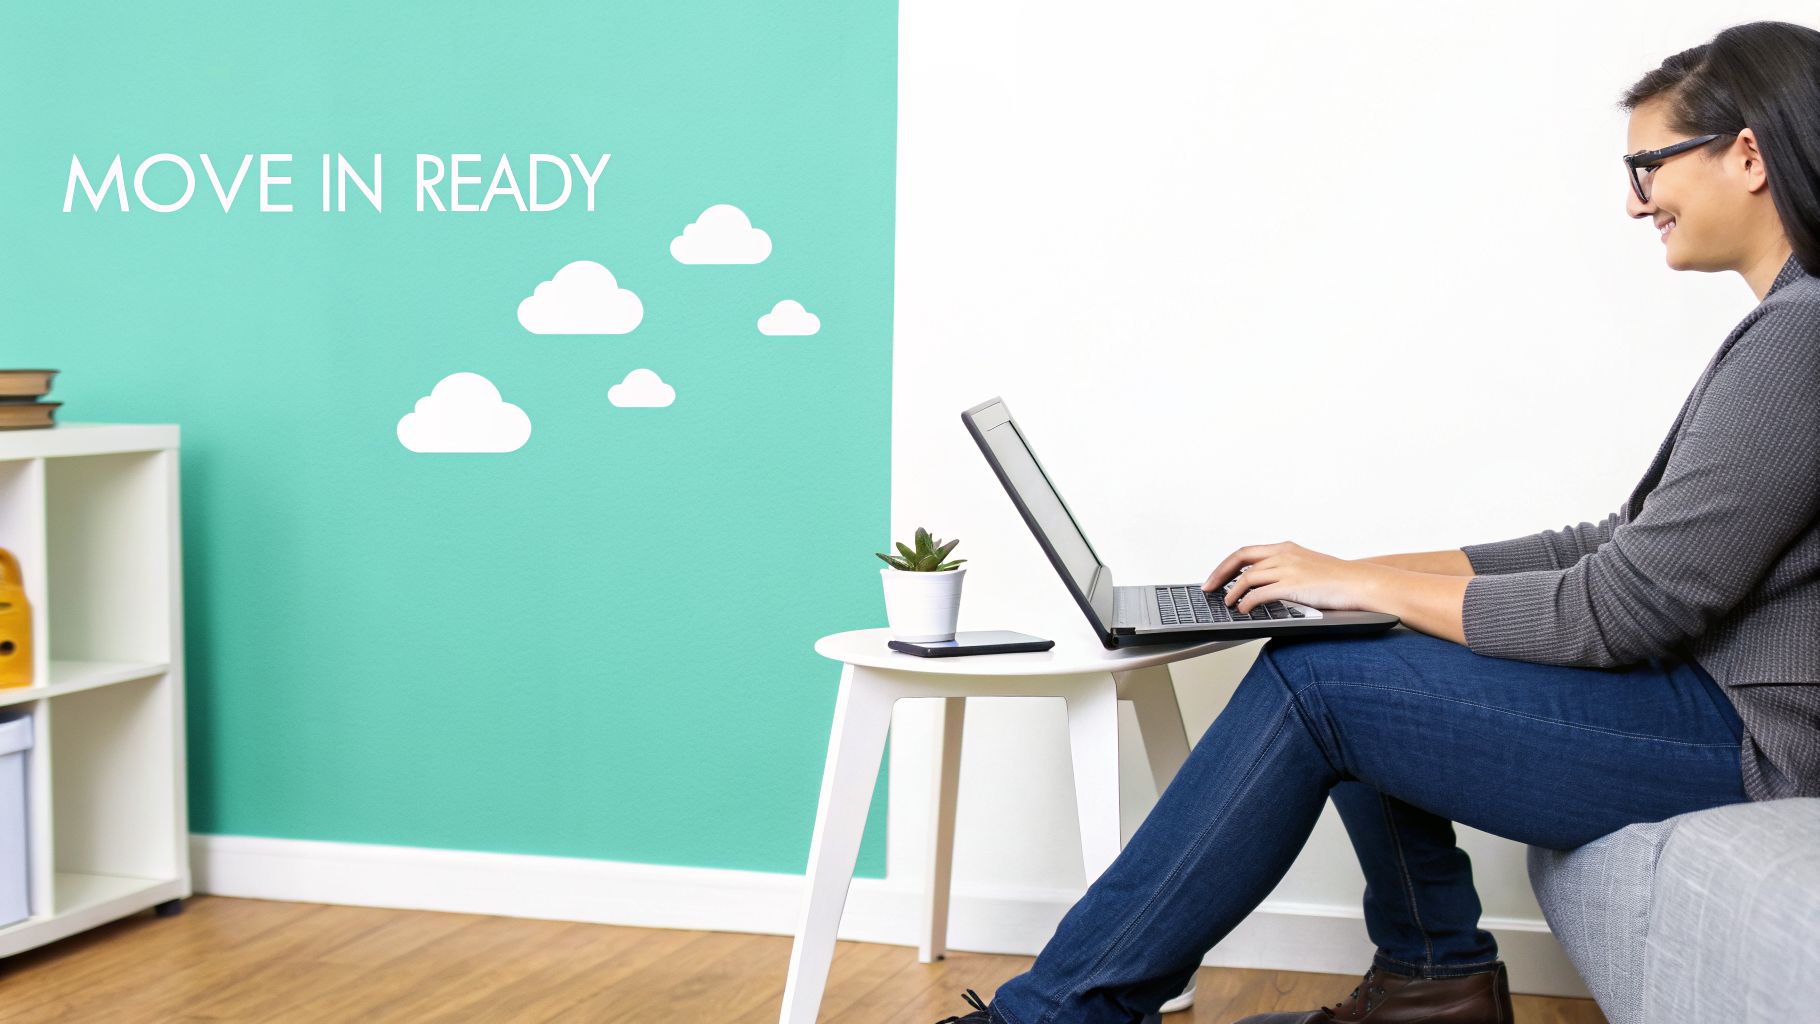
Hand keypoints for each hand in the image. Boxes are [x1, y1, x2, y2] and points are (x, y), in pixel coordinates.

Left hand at [1202, 541, 1389, 613]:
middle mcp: (1283, 554)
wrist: (1362, 582)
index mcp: (1286, 548)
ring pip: (1246, 578)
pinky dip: (1247, 602)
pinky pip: (1259, 594)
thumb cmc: (1339, 579)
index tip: (1215, 577)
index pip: (1246, 552)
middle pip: (1239, 559)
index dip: (1226, 565)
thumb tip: (1264, 584)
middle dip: (1219, 574)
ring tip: (1227, 604)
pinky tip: (1244, 610)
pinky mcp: (1293, 586)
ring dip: (1232, 593)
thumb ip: (1285, 570)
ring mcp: (1287, 569)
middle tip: (1208, 588)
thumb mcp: (1307, 566)